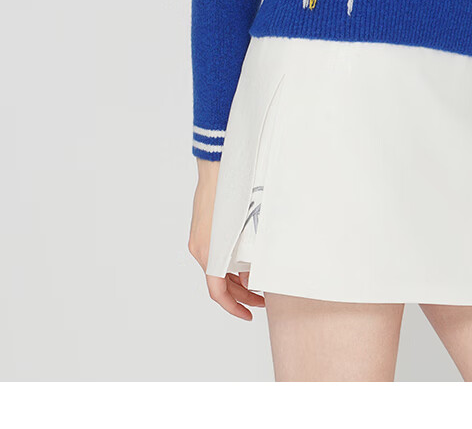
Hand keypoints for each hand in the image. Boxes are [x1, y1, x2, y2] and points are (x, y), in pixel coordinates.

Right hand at [188, 162, 267, 317]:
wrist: (216, 166)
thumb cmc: (233, 193)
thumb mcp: (247, 227)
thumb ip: (249, 255)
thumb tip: (254, 277)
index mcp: (210, 252)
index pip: (217, 292)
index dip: (234, 307)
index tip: (249, 315)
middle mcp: (200, 249)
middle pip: (218, 283)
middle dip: (241, 294)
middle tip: (263, 300)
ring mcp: (198, 240)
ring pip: (216, 270)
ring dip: (235, 279)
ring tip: (256, 283)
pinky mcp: (201, 231)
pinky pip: (214, 256)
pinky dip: (228, 264)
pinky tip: (245, 263)